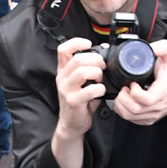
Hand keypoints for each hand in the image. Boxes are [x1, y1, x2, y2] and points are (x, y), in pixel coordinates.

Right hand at [51, 38, 105, 167]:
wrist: (72, 124)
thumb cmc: (80, 102)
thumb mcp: (83, 82)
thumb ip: (91, 66)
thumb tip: (104, 48)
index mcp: (63, 71)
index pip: (63, 49)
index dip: (76, 42)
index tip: (89, 44)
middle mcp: (62, 79)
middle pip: (77, 59)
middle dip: (95, 60)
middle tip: (103, 67)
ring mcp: (66, 90)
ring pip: (82, 71)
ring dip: (97, 73)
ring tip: (100, 79)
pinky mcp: (73, 101)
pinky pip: (89, 90)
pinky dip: (100, 88)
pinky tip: (101, 91)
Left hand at [113, 39, 166, 125]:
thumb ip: (162, 48)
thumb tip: (151, 47)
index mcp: (162, 93)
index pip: (146, 100)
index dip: (134, 92)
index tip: (132, 83)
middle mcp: (157, 107)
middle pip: (134, 110)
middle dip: (123, 98)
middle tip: (123, 88)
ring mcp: (152, 115)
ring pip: (129, 116)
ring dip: (120, 105)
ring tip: (123, 94)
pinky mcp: (147, 120)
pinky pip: (130, 119)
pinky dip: (122, 111)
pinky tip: (124, 101)